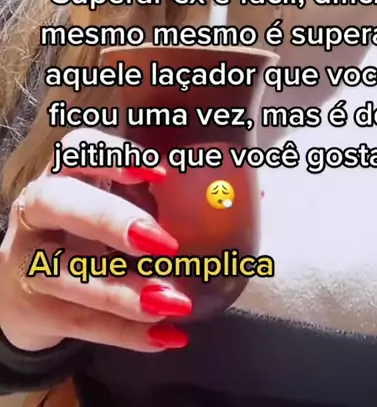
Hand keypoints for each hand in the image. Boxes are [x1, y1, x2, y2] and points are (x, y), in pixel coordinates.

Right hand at [0, 129, 190, 353]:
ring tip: (174, 301)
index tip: (160, 172)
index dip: (113, 155)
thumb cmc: (86, 231)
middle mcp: (38, 210)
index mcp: (63, 173)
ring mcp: (28, 261)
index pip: (76, 147)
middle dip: (110, 219)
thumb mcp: (109, 204)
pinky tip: (166, 336)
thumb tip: (245, 199)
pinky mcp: (34, 311)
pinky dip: (125, 333)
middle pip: (58, 202)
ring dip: (123, 290)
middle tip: (163, 241)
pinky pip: (78, 323)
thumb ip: (154, 197)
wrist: (25, 288)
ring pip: (67, 272)